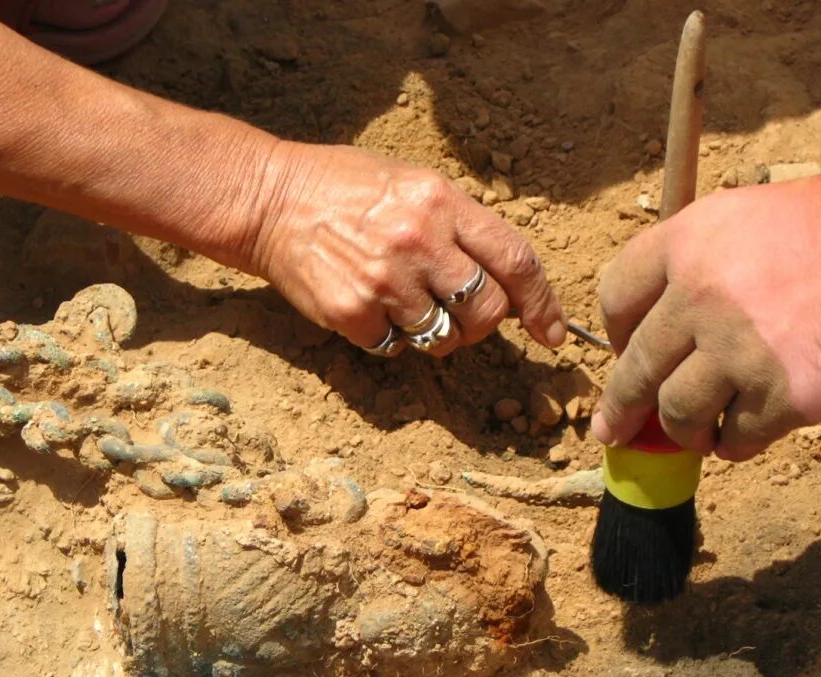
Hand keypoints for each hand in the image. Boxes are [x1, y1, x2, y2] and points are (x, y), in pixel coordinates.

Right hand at [249, 142, 566, 355]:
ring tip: (403, 301)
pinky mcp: (352, 313)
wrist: (269, 200)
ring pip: (444, 337)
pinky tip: (369, 306)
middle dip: (483, 323)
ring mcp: (385, 281)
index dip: (542, 303)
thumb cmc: (344, 188)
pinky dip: (391, 338)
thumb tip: (506, 281)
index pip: (515, 260)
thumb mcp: (413, 184)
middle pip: (488, 311)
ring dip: (435, 332)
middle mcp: (419, 241)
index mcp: (441, 202)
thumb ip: (460, 226)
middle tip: (461, 315)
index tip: (552, 332)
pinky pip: (397, 348)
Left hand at [591, 167, 820, 460]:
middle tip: (613, 430)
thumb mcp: (751, 217)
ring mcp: (736, 351)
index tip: (623, 351)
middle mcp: (699, 297)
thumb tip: (670, 320)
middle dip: (620, 408)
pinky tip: (745, 435)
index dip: (615, 332)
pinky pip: (734, 438)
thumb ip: (703, 264)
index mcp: (688, 244)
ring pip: (676, 412)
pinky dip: (735, 443)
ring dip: (684, 431)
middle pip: (634, 367)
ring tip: (701, 434)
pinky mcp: (779, 397)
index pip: (616, 296)